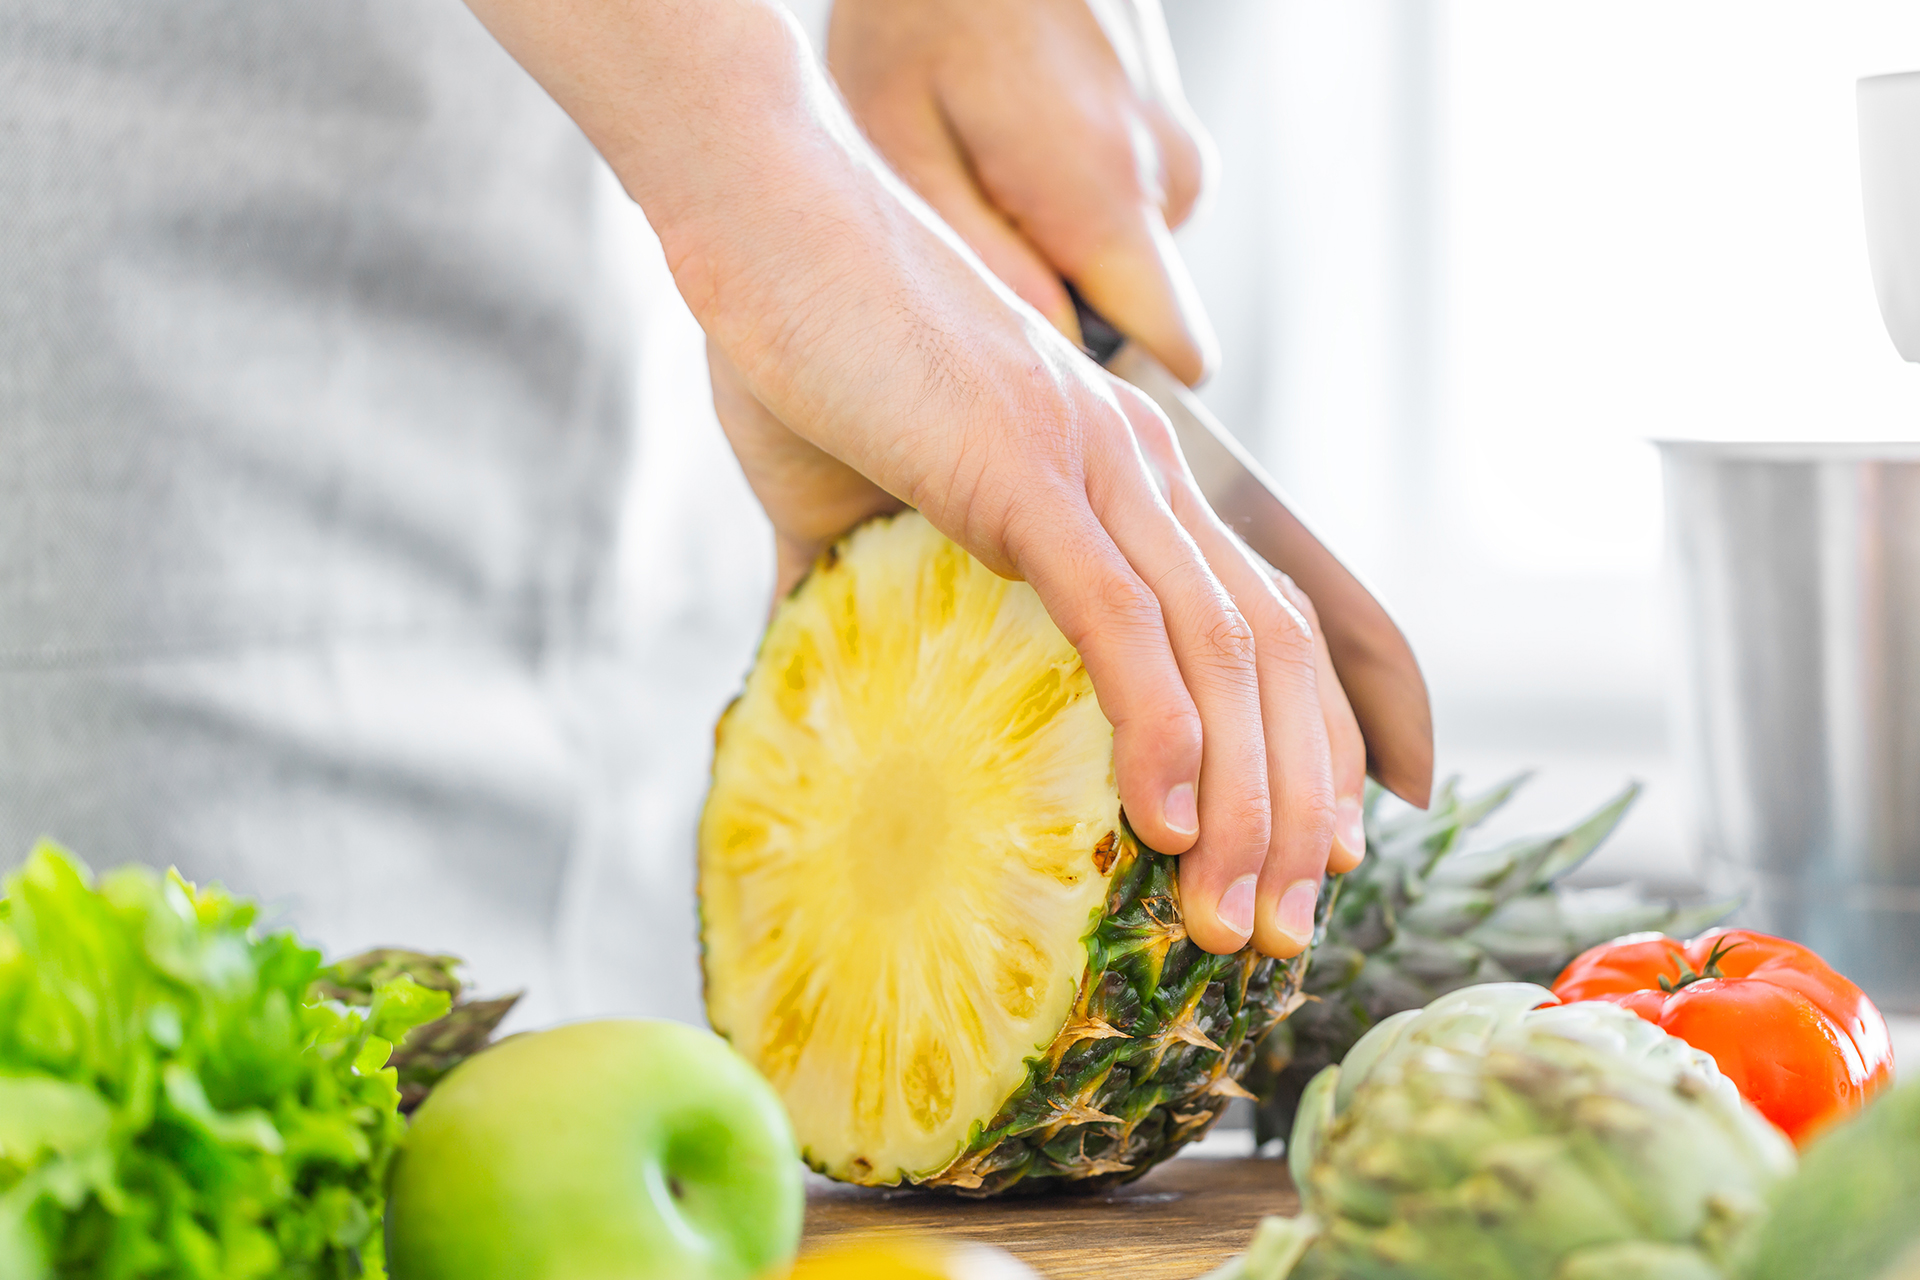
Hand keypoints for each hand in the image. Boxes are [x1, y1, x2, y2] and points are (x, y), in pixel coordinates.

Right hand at [459, 0, 1360, 955]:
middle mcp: (1142, 469)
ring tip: (1237, 915)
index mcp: (1123, 477)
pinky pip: (1119, 613)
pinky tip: (1162, 820)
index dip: (1312, 738)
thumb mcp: (857, 505)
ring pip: (1223, 649)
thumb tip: (817, 684)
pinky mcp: (1022, 466)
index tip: (1312, 848)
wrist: (758, 219)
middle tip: (1285, 926)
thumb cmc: (805, 349)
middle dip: (1301, 805)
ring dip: (1248, 797)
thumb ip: (867, 596)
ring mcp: (1093, 464)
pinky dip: (1156, 722)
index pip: (1266, 619)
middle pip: (1277, 655)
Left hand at [829, 0, 1217, 383]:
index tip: (1034, 393)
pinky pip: (1126, 206)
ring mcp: (1175, 143)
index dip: (1105, 393)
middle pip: (1140, 317)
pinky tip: (1008, 155)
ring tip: (982, 187)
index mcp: (1109, 201)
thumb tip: (1048, 360)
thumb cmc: (922, 15)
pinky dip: (1068, 203)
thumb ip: (983, 269)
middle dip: (1064, 316)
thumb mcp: (907, 152)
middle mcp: (1169, 177)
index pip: (1171, 364)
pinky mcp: (1165, 120)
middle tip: (972, 269)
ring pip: (1127, 260)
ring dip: (1058, 251)